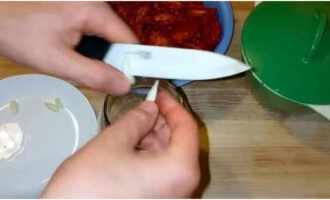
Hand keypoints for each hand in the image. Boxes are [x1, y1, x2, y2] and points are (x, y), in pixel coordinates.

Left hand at [0, 2, 137, 94]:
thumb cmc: (19, 35)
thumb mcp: (57, 61)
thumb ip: (94, 75)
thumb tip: (125, 86)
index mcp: (94, 11)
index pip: (129, 40)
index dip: (131, 63)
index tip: (126, 83)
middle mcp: (95, 3)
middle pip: (118, 38)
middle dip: (111, 60)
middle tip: (95, 77)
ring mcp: (85, 4)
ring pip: (106, 36)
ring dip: (99, 54)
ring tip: (77, 63)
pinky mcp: (76, 8)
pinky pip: (93, 30)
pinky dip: (88, 46)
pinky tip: (71, 52)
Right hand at [40, 92, 199, 197]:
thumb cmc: (89, 190)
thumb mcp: (113, 143)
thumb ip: (136, 119)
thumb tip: (149, 108)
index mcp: (180, 170)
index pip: (187, 128)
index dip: (172, 106)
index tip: (159, 95)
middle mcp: (182, 188)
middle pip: (180, 143)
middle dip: (161, 122)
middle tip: (144, 107)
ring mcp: (169, 197)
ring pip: (169, 158)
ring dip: (153, 138)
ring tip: (132, 125)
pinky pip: (160, 172)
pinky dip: (148, 155)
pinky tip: (130, 145)